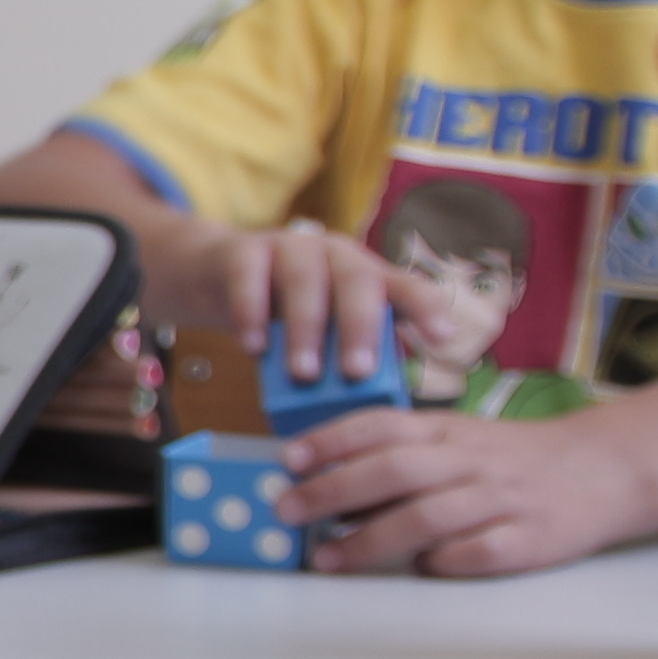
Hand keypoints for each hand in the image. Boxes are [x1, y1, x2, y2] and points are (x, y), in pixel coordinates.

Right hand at [169, 214, 460, 388]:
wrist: (214, 277)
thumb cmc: (282, 313)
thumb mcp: (322, 330)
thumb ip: (343, 354)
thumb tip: (368, 411)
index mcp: (365, 275)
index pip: (405, 285)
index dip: (427, 309)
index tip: (443, 339)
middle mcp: (335, 254)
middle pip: (358, 280)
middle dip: (360, 328)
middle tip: (356, 372)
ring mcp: (289, 248)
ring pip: (305, 280)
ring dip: (306, 329)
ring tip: (302, 374)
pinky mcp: (243, 251)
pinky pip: (249, 277)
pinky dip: (252, 314)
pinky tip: (253, 347)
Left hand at [287, 406, 657, 577]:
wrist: (606, 470)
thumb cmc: (513, 459)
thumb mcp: (459, 438)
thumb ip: (400, 452)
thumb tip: (324, 481)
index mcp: (450, 431)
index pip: (383, 425)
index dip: (332, 440)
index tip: (289, 459)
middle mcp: (472, 461)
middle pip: (396, 471)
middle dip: (334, 491)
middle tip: (287, 511)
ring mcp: (501, 501)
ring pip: (428, 517)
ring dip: (370, 540)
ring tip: (328, 558)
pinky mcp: (528, 540)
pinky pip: (475, 554)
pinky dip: (442, 563)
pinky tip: (417, 570)